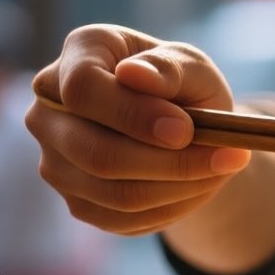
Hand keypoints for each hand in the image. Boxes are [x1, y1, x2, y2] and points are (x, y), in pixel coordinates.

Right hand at [25, 25, 250, 236]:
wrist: (179, 128)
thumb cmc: (181, 84)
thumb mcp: (190, 65)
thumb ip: (168, 67)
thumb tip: (134, 75)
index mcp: (77, 55)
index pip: (82, 88)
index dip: (133, 114)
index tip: (185, 129)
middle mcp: (48, 109)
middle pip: (96, 152)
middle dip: (169, 162)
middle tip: (226, 158)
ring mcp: (54, 159)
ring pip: (112, 192)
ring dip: (178, 187)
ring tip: (222, 170)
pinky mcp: (76, 200)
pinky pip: (121, 219)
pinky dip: (170, 208)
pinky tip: (199, 187)